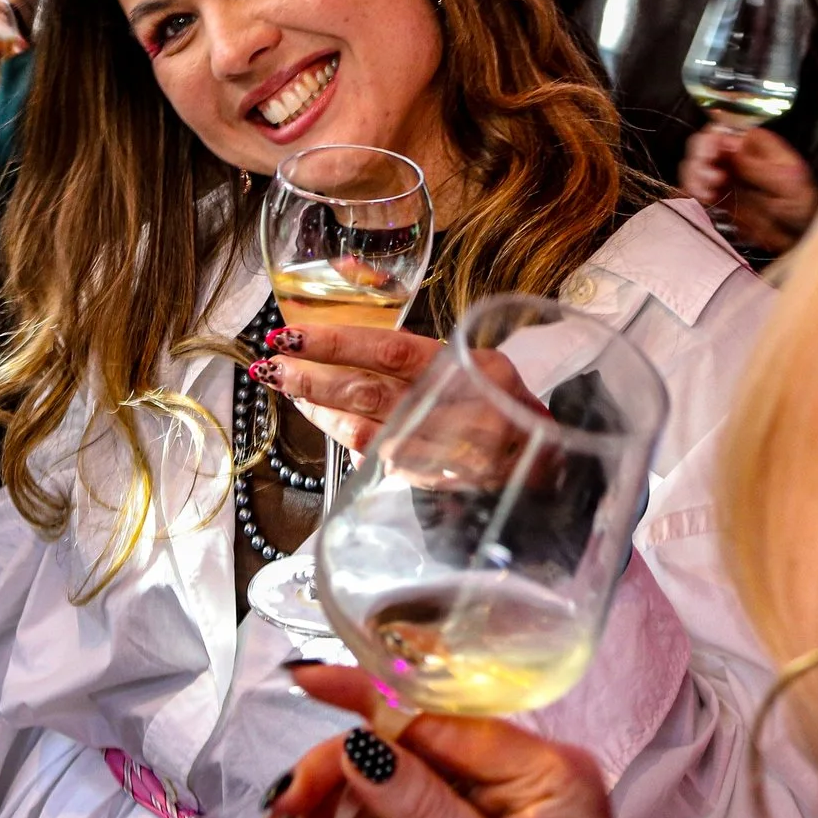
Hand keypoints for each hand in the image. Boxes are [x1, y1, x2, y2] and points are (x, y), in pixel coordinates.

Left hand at [255, 326, 531, 453]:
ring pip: (360, 428)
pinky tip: (323, 419)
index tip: (293, 336)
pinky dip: (343, 437)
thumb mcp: (484, 366)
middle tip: (271, 366)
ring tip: (289, 390)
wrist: (547, 470)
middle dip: (311, 378)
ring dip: (318, 409)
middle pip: (365, 389)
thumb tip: (354, 344)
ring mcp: (438, 450)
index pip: (387, 349)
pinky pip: (372, 457)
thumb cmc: (509, 406)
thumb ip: (429, 358)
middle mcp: (452, 409)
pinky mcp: (426, 481)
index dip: (336, 342)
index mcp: (465, 367)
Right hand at [262, 664, 620, 817]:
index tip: (309, 679)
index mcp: (545, 769)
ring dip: (338, 801)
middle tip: (288, 809)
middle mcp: (519, 775)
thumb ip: (426, 810)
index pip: (440, 713)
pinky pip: (402, 813)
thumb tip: (363, 748)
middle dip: (339, 768)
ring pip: (395, 777)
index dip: (366, 696)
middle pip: (407, 742)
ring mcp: (493, 804)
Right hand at [679, 124, 817, 255]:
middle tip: (712, 179)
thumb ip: (757, 166)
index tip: (711, 156)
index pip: (722, 129)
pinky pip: (694, 189)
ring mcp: (723, 176)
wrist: (799, 235)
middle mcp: (735, 156)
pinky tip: (706, 201)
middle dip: (699, 161)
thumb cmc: (802, 205)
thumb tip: (731, 144)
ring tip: (708, 193)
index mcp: (754, 144)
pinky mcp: (716, 197)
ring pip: (693, 167)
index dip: (711, 140)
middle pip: (701, 146)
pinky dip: (693, 193)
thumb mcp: (787, 182)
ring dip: (694, 178)